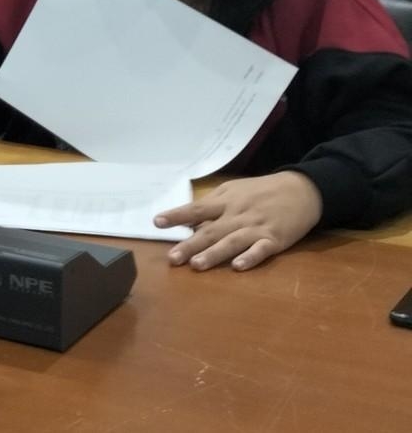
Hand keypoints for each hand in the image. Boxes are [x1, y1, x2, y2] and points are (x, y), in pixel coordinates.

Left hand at [154, 170, 322, 270]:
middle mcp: (238, 214)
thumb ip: (212, 206)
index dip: (177, 215)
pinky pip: (261, 250)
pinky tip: (238, 267)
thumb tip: (189, 222)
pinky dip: (250, 258)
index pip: (196, 208)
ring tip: (196, 265)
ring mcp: (257, 227)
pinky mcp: (275, 240)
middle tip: (172, 259)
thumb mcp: (234, 191)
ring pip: (232, 242)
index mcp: (225, 201)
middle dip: (190, 245)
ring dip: (214, 254)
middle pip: (211, 230)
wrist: (300, 190)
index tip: (157, 222)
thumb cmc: (260, 192)